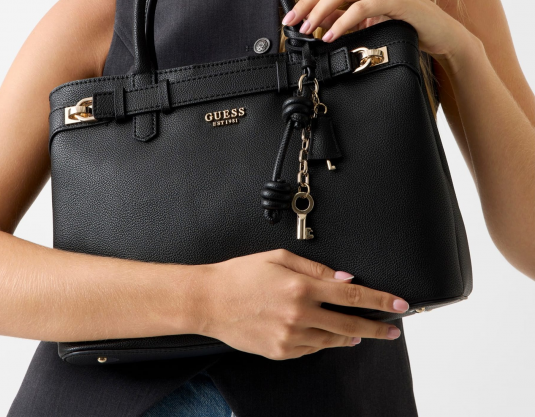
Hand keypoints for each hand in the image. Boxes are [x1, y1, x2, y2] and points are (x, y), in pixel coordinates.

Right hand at [197, 249, 408, 359]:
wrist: (210, 301)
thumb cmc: (241, 274)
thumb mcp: (279, 257)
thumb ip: (315, 268)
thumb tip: (345, 279)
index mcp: (301, 287)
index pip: (352, 296)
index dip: (379, 300)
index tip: (399, 305)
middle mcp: (299, 314)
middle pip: (350, 324)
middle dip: (376, 327)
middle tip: (392, 328)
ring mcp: (290, 337)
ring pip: (332, 340)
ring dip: (350, 335)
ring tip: (361, 332)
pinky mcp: (281, 352)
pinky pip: (312, 349)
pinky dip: (323, 341)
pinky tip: (327, 334)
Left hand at [271, 0, 472, 65]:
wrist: (443, 35)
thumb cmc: (405, 26)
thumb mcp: (368, 21)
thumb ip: (345, 17)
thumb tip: (317, 21)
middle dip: (305, 1)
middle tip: (289, 21)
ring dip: (319, 11)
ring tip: (307, 30)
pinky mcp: (397, 0)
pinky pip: (362, 8)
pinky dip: (343, 22)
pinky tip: (332, 35)